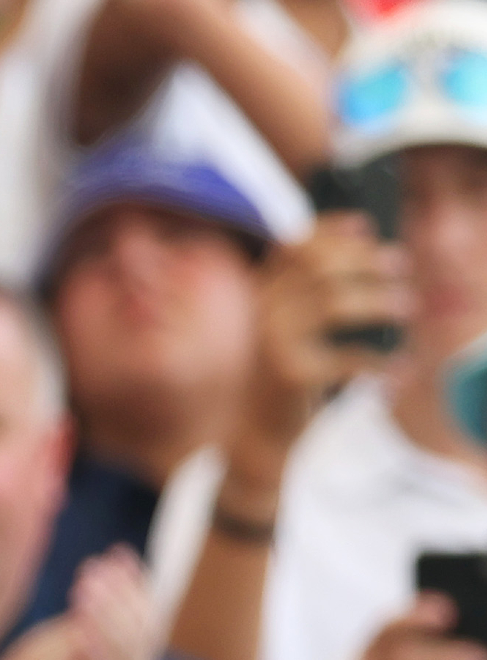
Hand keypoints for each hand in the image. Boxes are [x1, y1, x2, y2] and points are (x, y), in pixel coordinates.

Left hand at [53, 546, 163, 659]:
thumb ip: (98, 639)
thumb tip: (93, 596)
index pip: (141, 613)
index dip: (132, 583)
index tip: (117, 552)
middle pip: (137, 624)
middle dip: (119, 591)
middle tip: (96, 563)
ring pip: (126, 647)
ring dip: (107, 614)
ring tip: (87, 586)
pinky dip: (97, 653)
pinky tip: (80, 632)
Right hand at [236, 214, 408, 461]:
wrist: (252, 433)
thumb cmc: (277, 374)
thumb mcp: (282, 326)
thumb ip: (303, 292)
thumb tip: (362, 248)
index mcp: (256, 294)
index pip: (292, 247)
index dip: (330, 231)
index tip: (367, 226)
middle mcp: (259, 311)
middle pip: (318, 268)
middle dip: (365, 260)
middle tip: (399, 264)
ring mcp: (272, 342)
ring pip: (335, 303)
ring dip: (380, 301)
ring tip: (407, 305)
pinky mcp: (290, 374)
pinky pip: (347, 358)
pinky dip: (380, 363)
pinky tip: (400, 366)